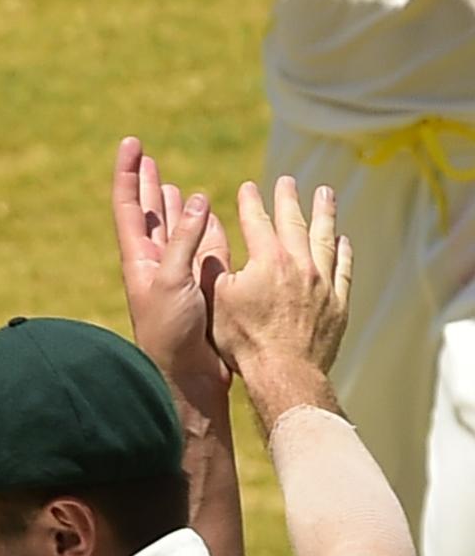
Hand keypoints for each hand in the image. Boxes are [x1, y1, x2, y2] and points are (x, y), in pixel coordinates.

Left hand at [111, 137, 230, 386]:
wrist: (187, 377)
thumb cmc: (170, 333)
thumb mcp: (171, 280)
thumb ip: (182, 240)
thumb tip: (197, 200)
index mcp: (138, 258)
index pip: (129, 205)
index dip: (129, 173)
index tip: (132, 142)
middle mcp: (154, 263)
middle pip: (148, 212)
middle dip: (148, 184)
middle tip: (147, 155)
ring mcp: (177, 275)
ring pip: (175, 229)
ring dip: (175, 206)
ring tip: (173, 184)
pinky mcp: (200, 286)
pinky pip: (202, 249)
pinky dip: (205, 231)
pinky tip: (206, 216)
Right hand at [211, 177, 351, 375]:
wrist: (284, 374)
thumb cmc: (244, 341)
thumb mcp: (217, 302)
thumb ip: (215, 270)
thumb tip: (211, 246)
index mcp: (267, 260)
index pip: (257, 221)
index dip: (250, 202)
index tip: (248, 187)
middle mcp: (299, 264)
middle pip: (294, 222)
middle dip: (288, 198)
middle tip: (287, 181)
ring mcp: (323, 283)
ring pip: (326, 238)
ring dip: (325, 213)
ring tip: (326, 194)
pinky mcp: (338, 304)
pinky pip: (344, 269)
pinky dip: (343, 251)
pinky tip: (344, 240)